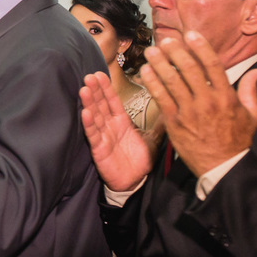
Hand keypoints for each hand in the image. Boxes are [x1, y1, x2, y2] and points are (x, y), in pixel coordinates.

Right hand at [80, 72, 153, 191]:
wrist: (135, 181)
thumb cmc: (139, 160)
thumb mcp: (153, 139)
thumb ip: (159, 125)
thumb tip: (172, 108)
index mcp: (121, 121)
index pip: (112, 101)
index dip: (106, 88)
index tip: (100, 74)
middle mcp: (110, 126)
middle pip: (101, 105)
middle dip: (95, 90)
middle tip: (90, 76)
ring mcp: (103, 137)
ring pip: (95, 117)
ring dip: (89, 103)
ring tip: (85, 89)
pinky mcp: (99, 149)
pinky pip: (93, 135)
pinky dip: (89, 124)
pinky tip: (86, 113)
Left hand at [141, 32, 256, 177]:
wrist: (222, 166)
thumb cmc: (237, 140)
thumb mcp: (252, 115)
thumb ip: (251, 90)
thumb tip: (255, 70)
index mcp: (227, 97)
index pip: (213, 65)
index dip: (201, 47)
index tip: (191, 34)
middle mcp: (208, 101)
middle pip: (189, 70)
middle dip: (176, 52)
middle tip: (165, 40)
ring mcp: (190, 112)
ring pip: (172, 82)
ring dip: (160, 64)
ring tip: (151, 51)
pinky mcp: (174, 122)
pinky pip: (161, 98)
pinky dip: (152, 83)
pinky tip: (145, 71)